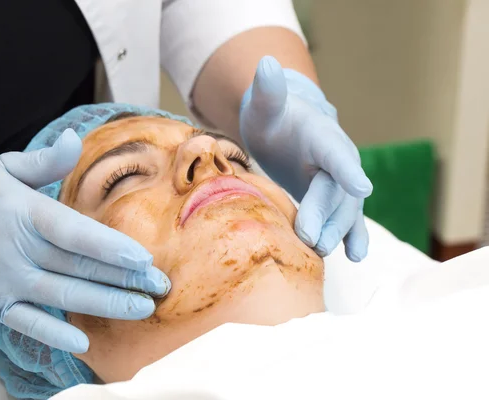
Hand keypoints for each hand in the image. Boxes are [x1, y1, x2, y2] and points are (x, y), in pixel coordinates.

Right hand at [0, 129, 169, 352]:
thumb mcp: (2, 167)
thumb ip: (45, 161)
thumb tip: (77, 138)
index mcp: (24, 212)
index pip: (73, 232)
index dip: (109, 247)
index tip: (143, 258)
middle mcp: (17, 249)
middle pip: (78, 268)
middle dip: (123, 280)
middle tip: (160, 287)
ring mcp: (4, 280)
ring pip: (62, 297)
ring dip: (104, 305)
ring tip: (142, 309)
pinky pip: (27, 324)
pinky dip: (53, 335)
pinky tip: (84, 344)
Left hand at [239, 56, 372, 260]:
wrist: (284, 128)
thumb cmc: (273, 115)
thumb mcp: (266, 103)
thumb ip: (268, 90)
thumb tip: (266, 64)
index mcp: (322, 135)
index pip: (336, 152)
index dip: (347, 169)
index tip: (361, 187)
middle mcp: (338, 160)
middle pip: (337, 190)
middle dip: (327, 214)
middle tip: (310, 237)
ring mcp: (338, 182)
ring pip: (343, 210)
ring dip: (335, 231)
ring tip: (321, 250)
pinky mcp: (333, 200)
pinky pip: (346, 220)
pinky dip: (351, 237)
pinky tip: (354, 256)